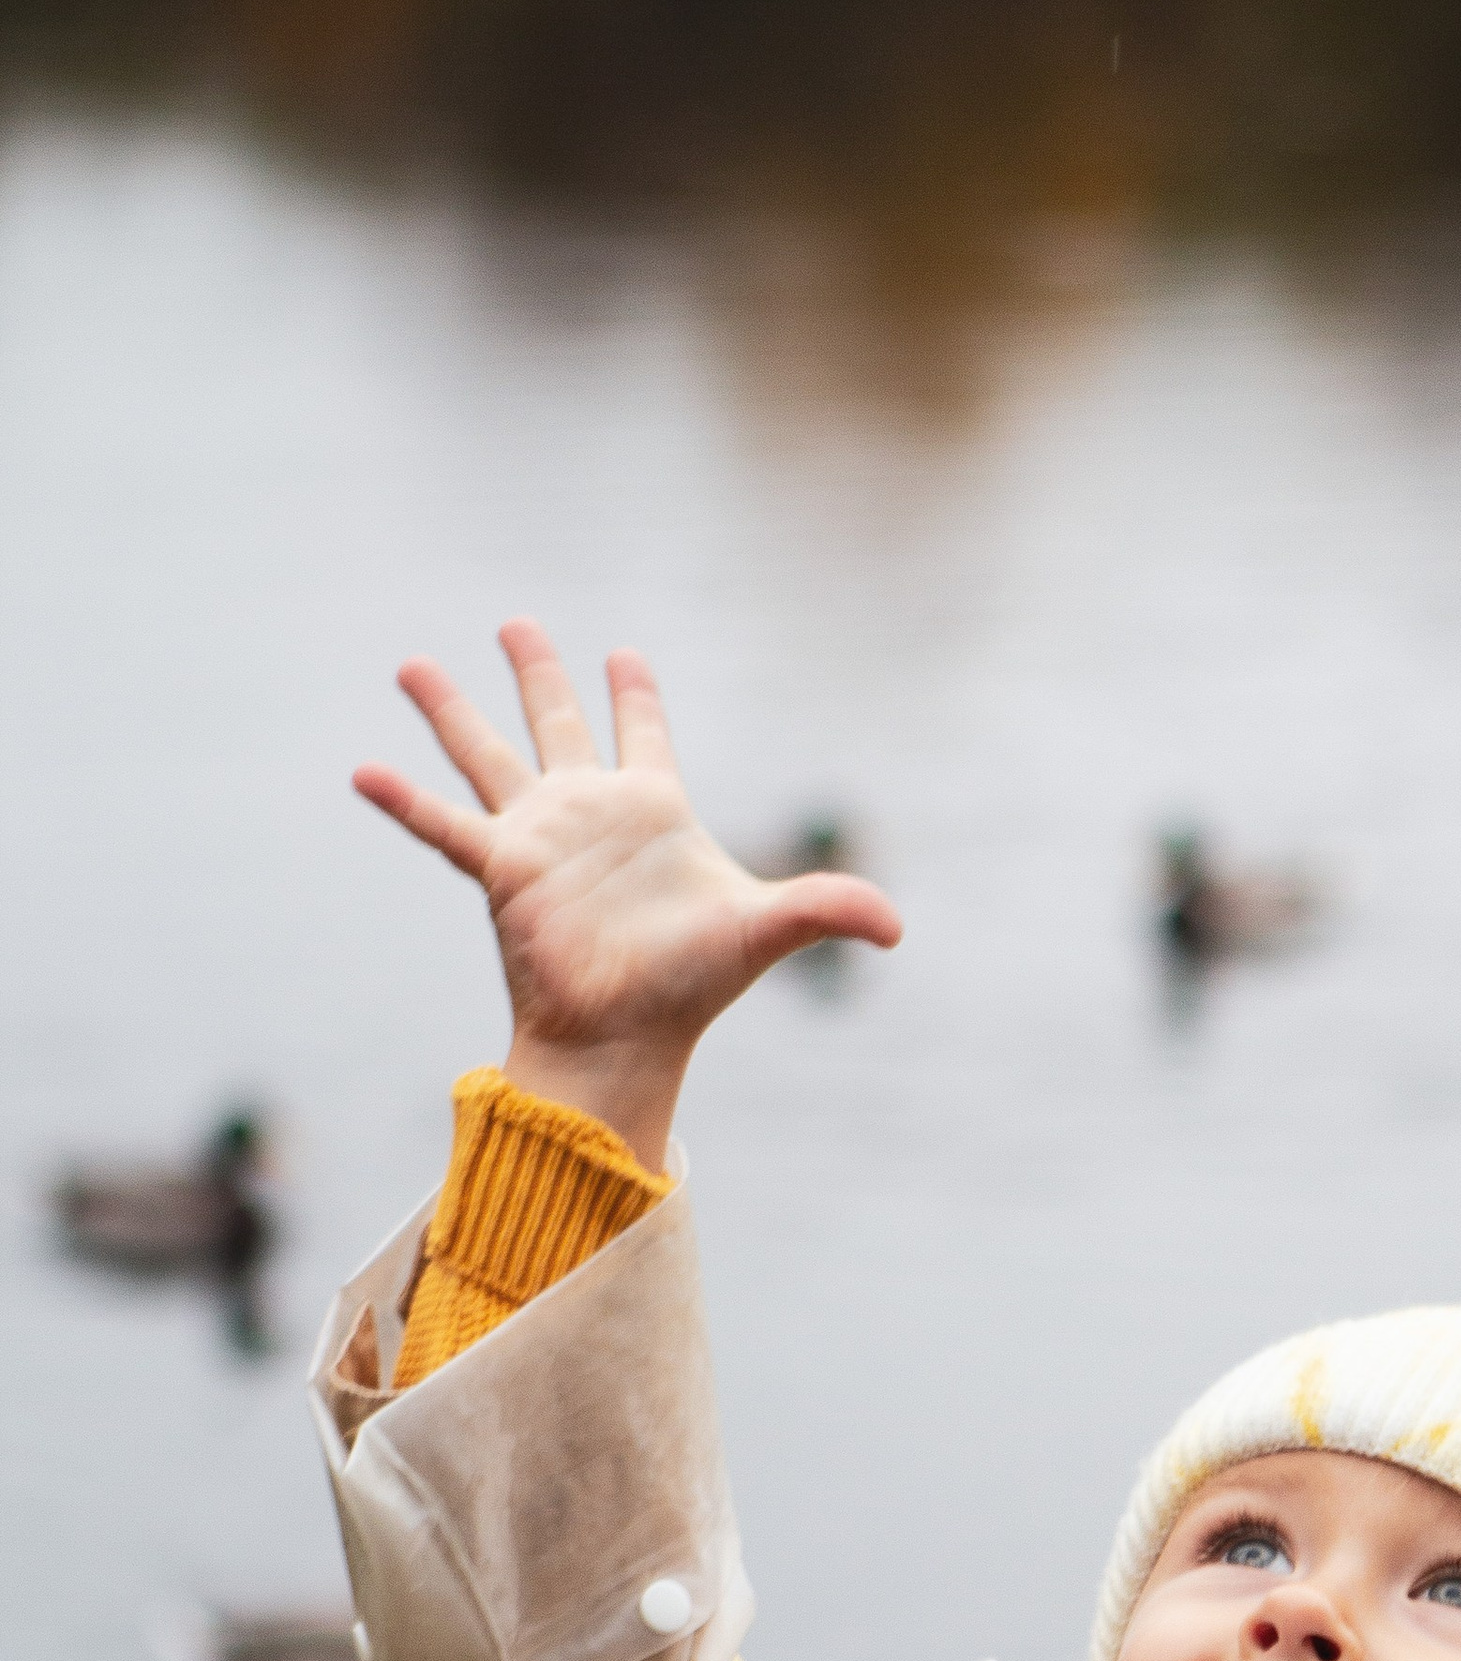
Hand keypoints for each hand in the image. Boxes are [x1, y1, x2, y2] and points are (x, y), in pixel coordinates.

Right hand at [354, 620, 900, 1168]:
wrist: (625, 1039)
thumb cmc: (690, 988)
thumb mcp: (766, 930)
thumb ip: (828, 909)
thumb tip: (899, 925)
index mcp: (652, 811)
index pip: (645, 734)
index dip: (635, 694)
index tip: (624, 654)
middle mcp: (589, 815)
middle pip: (556, 724)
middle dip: (539, 672)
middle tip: (516, 621)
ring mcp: (540, 839)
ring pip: (488, 757)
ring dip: (451, 711)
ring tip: (410, 663)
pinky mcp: (501, 872)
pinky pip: (444, 826)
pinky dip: (405, 800)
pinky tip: (361, 769)